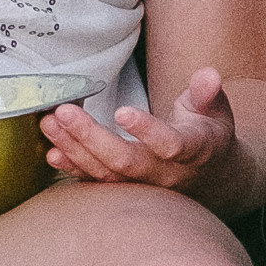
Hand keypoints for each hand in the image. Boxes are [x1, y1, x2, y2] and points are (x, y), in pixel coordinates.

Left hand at [42, 70, 237, 193]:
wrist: (211, 178)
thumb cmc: (208, 135)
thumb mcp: (215, 110)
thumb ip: (208, 93)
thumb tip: (209, 75)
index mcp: (194, 150)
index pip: (171, 144)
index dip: (147, 131)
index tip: (122, 111)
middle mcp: (167, 174)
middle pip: (127, 162)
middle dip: (92, 137)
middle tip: (63, 111)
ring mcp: (145, 187)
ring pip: (107, 174)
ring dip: (75, 150)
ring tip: (49, 124)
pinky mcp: (127, 190)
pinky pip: (98, 183)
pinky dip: (74, 169)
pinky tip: (52, 153)